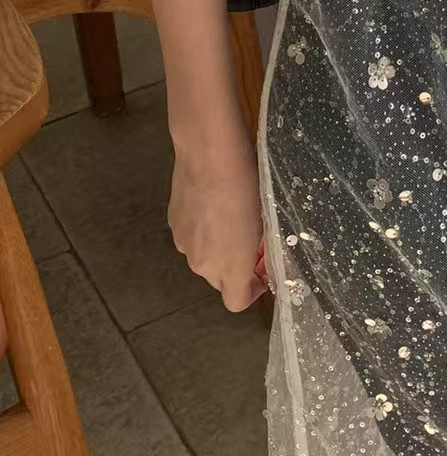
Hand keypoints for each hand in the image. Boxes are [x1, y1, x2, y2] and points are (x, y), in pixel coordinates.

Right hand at [168, 132, 266, 311]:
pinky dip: (203, 229)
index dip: (254, 289)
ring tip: (232, 214)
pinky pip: (192, 237)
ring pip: (204, 257)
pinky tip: (213, 201)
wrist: (209, 154)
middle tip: (253, 237)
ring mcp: (183, 244)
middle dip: (237, 266)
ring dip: (218, 246)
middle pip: (220, 279)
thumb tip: (263, 256)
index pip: (238, 301)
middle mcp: (201, 264)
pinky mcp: (173, 223)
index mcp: (229, 267)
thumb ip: (261, 248)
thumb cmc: (248, 185)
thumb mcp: (266, 219)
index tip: (263, 267)